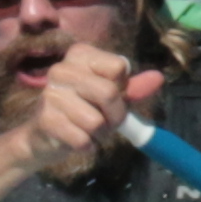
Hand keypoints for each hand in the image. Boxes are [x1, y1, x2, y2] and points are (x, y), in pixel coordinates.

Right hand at [12, 58, 164, 185]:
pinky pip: (82, 139)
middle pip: (109, 93)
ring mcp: (51, 93)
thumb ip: (133, 88)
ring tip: (88, 131)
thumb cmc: (81, 111)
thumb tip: (158, 78)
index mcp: (80, 55)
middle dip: (115, 116)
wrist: (42, 137)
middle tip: (106, 122)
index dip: (122, 88)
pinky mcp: (45, 119)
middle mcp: (62, 68)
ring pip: (96, 121)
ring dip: (100, 134)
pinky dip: (87, 146)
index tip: (109, 95)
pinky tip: (75, 140)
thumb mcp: (109, 96)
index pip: (119, 66)